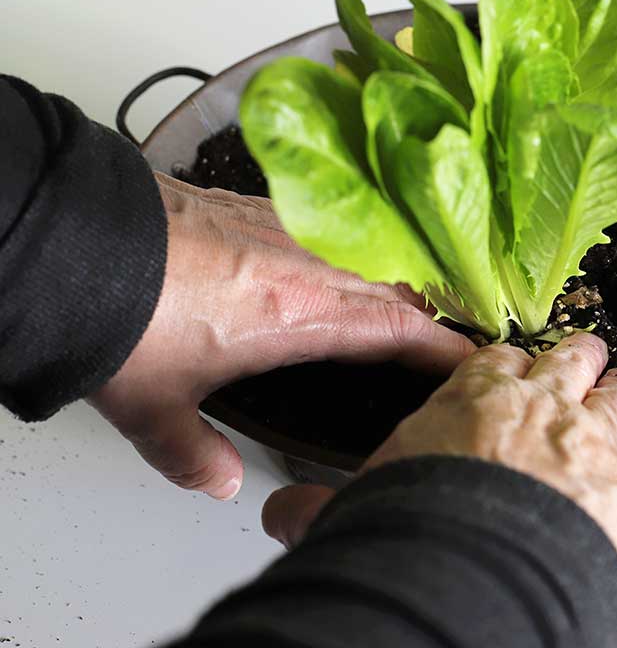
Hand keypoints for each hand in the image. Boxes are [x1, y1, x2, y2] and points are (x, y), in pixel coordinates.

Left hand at [89, 174, 475, 499]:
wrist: (76, 242)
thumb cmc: (121, 317)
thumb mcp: (155, 407)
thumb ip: (193, 453)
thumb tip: (218, 482)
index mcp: (300, 317)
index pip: (398, 329)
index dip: (442, 347)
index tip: (472, 359)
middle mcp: (306, 264)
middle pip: (395, 283)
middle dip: (431, 308)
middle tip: (452, 329)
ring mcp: (282, 226)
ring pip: (365, 249)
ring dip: (395, 274)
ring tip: (409, 293)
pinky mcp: (252, 203)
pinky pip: (327, 226)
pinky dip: (351, 246)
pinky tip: (338, 256)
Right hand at [263, 332, 616, 600]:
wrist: (467, 580)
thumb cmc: (414, 540)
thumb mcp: (356, 512)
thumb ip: (323, 507)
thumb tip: (281, 515)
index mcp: (476, 404)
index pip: (497, 364)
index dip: (506, 366)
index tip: (507, 367)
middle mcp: (544, 411)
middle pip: (568, 365)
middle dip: (573, 361)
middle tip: (575, 362)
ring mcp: (601, 449)